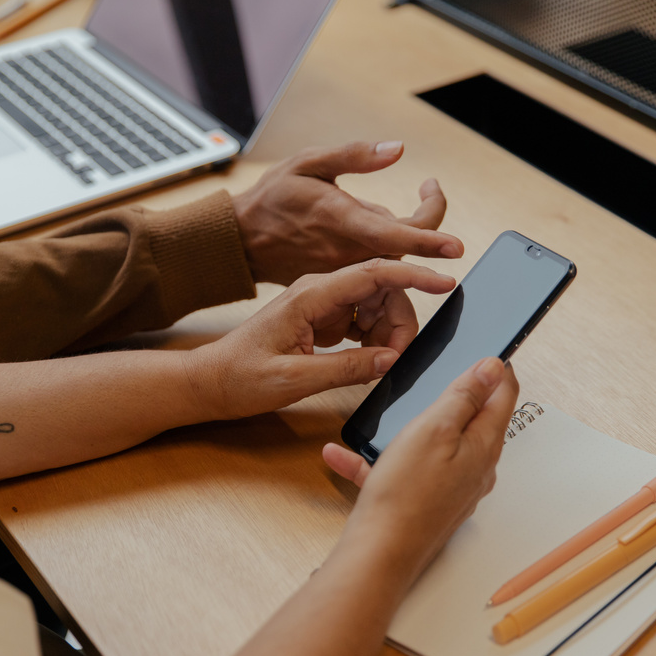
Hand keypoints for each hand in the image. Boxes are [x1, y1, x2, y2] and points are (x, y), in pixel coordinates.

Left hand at [189, 259, 455, 419]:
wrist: (210, 382)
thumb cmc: (241, 377)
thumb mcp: (295, 379)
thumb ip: (347, 368)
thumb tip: (391, 360)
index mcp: (311, 294)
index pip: (374, 273)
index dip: (414, 275)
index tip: (445, 281)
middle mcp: (319, 291)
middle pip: (382, 289)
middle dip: (401, 320)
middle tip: (400, 357)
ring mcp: (321, 304)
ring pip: (374, 306)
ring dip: (387, 333)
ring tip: (377, 364)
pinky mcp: (321, 320)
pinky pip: (361, 321)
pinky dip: (373, 340)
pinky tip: (365, 360)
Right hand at [232, 141, 463, 284]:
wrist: (243, 240)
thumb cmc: (273, 197)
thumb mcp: (307, 163)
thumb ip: (354, 156)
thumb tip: (397, 149)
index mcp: (343, 221)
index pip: (396, 237)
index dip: (429, 242)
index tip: (456, 247)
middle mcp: (349, 251)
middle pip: (406, 244)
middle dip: (428, 218)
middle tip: (429, 188)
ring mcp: (347, 267)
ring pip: (394, 253)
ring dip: (410, 230)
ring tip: (416, 199)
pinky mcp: (344, 274)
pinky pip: (379, 262)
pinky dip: (393, 244)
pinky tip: (386, 224)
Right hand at [324, 356, 517, 575]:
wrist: (381, 553)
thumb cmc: (407, 493)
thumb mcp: (435, 428)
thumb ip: (465, 396)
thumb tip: (495, 368)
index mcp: (482, 446)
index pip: (503, 397)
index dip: (498, 370)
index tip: (491, 352)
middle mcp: (474, 469)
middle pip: (472, 422)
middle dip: (459, 397)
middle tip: (446, 373)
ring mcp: (450, 489)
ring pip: (432, 446)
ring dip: (408, 428)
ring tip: (387, 415)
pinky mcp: (424, 504)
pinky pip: (401, 473)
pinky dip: (376, 462)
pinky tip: (343, 456)